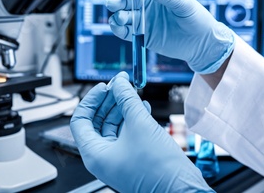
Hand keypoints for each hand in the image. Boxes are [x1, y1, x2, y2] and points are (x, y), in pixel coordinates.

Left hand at [70, 72, 212, 191]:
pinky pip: (126, 134)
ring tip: (134, 93)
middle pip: (97, 121)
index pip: (81, 119)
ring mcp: (117, 159)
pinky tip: (143, 107)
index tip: (104, 86)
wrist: (182, 190)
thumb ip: (127, 99)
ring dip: (123, 107)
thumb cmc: (159, 169)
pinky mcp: (132, 159)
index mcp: (94, 153)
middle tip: (121, 84)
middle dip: (109, 100)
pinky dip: (132, 119)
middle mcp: (102, 157)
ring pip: (113, 126)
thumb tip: (119, 82)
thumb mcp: (140, 125)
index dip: (91, 99)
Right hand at [106, 0, 234, 73]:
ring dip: (116, 15)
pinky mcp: (141, 36)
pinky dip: (118, 30)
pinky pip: (125, 32)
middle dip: (115, 0)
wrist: (201, 43)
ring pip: (121, 15)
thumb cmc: (196, 18)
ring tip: (121, 18)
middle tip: (114, 3)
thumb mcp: (182, 3)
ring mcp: (142, 21)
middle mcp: (144, 5)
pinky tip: (119, 28)